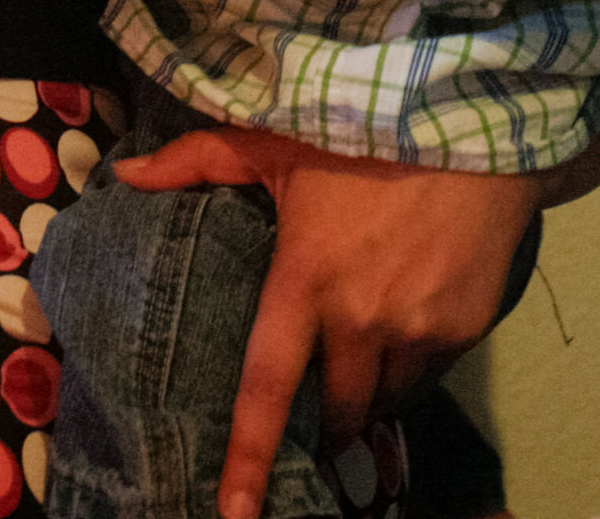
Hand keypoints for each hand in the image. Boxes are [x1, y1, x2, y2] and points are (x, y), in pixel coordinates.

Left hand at [114, 127, 542, 518]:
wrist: (475, 121)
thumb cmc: (362, 130)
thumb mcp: (276, 141)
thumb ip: (197, 162)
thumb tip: (124, 176)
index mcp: (305, 283)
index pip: (266, 390)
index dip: (248, 460)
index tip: (235, 516)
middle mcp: (362, 320)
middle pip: (337, 414)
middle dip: (324, 426)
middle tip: (317, 415)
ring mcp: (420, 328)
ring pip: (386, 398)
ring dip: (369, 395)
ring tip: (363, 366)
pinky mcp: (467, 326)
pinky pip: (430, 372)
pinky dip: (414, 366)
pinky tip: (409, 329)